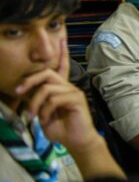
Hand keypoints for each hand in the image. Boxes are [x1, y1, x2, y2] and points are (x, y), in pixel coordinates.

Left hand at [17, 39, 99, 153]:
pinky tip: (45, 120)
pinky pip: (54, 99)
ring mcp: (73, 92)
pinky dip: (45, 110)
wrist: (76, 141)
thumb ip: (39, 102)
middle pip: (47, 73)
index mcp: (61, 89)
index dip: (62, 54)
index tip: (62, 40)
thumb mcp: (44, 114)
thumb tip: (28, 94)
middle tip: (18, 91)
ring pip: (47, 88)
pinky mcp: (75, 99)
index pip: (61, 67)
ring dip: (34, 103)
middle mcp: (68, 87)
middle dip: (29, 80)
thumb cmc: (61, 129)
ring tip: (32, 116)